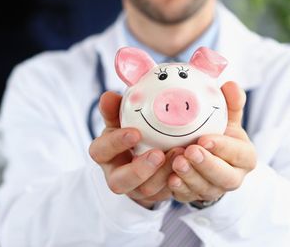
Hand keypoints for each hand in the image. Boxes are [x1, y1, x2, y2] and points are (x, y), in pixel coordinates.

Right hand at [89, 91, 181, 208]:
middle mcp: (116, 175)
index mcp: (105, 154)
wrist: (147, 150)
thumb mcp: (122, 119)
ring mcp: (136, 188)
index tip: (135, 133)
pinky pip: (165, 192)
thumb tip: (108, 96)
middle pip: (119, 182)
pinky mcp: (155, 194)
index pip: (101, 151)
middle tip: (158, 154)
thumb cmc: (132, 130)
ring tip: (179, 154)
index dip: (116, 143)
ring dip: (163, 173)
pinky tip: (188, 164)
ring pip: (146, 189)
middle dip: (139, 169)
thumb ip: (115, 109)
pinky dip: (177, 179)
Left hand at [168, 81, 256, 203]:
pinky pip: (188, 196)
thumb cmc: (219, 133)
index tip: (204, 138)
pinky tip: (170, 178)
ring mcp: (215, 190)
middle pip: (225, 177)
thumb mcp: (227, 118)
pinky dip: (180, 189)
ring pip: (205, 188)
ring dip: (190, 176)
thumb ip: (231, 103)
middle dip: (206, 165)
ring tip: (175, 162)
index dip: (223, 148)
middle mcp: (234, 177)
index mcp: (245, 157)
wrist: (209, 156)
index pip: (239, 154)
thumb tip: (230, 84)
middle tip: (189, 151)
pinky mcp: (197, 197)